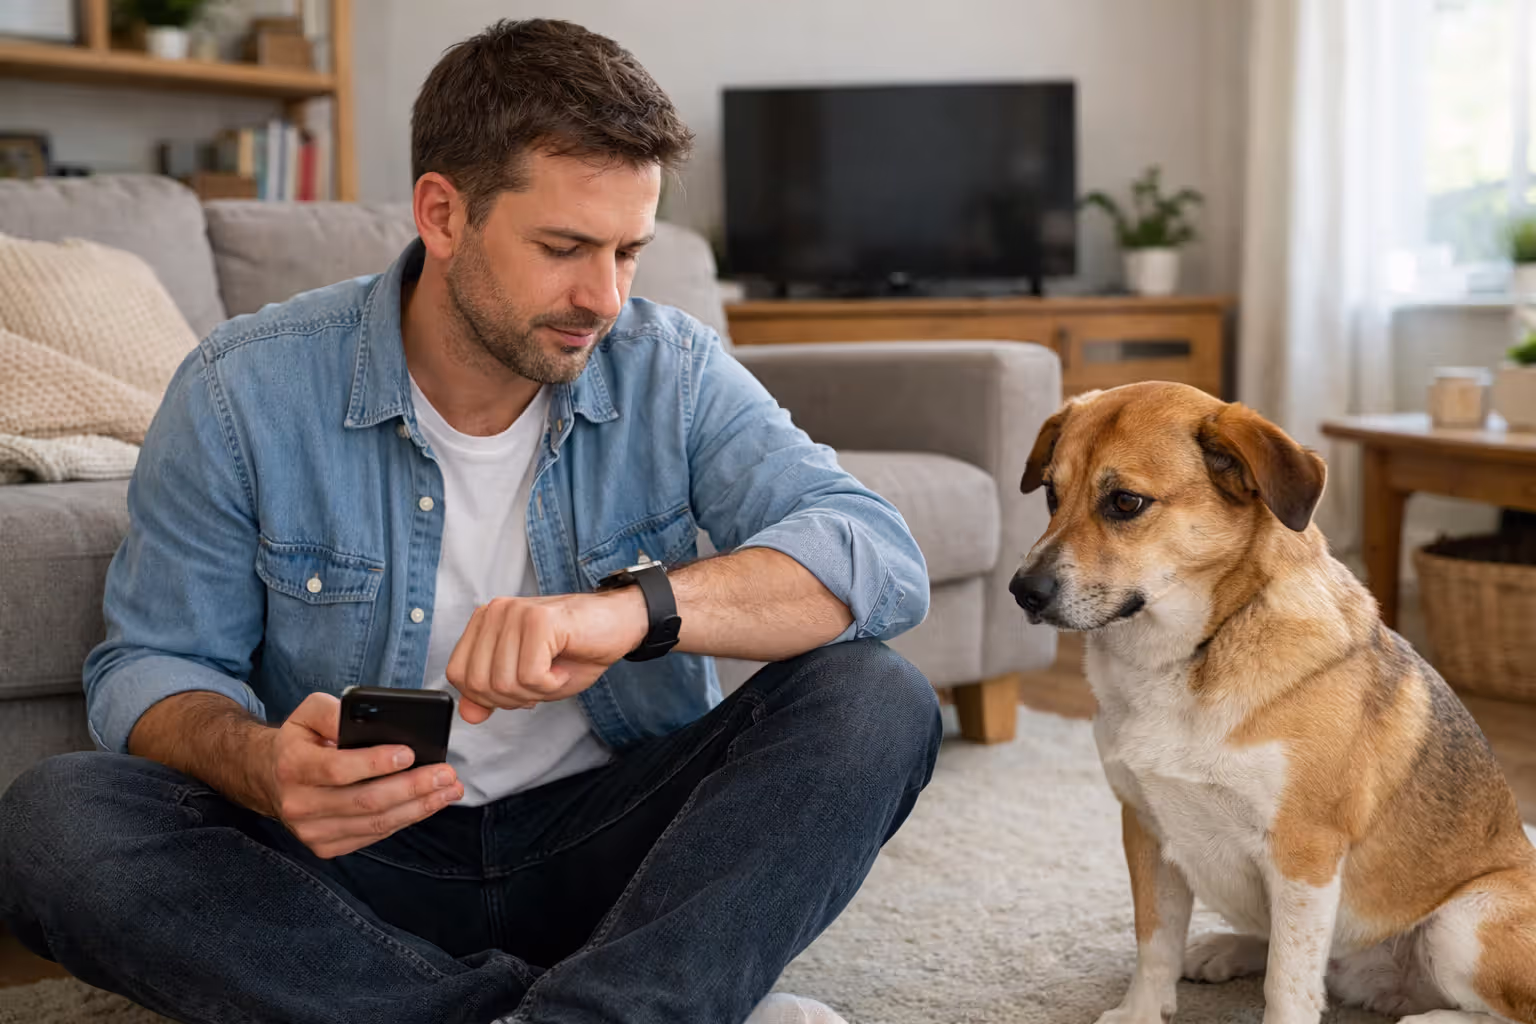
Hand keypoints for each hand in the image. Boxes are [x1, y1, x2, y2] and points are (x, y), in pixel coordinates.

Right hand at [254, 692, 464, 858]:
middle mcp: (299, 804)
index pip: (338, 769)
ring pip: (374, 824)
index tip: (409, 754)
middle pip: (365, 801)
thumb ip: (334, 711)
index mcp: (293, 765)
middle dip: (412, 788)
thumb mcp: (308, 712)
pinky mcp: (325, 847)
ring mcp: (311, 831)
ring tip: (448, 790)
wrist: (271, 778)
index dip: (375, 763)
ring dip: (418, 808)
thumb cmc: (301, 740)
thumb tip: (368, 718)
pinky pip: (372, 837)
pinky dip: (404, 820)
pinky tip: (427, 805)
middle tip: (445, 774)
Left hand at [445, 590, 647, 723]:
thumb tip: (468, 714)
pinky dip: (551, 684)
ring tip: (555, 671)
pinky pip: (531, 675)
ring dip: (536, 691)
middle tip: (542, 680)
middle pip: (479, 683)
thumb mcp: (528, 681)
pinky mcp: (538, 620)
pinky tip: (563, 666)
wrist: (620, 625)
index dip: (489, 696)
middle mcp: (495, 612)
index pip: (458, 675)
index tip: (523, 685)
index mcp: (485, 623)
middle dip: (514, 698)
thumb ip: (492, 695)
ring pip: (504, 683)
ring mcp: (515, 613)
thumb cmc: (576, 650)